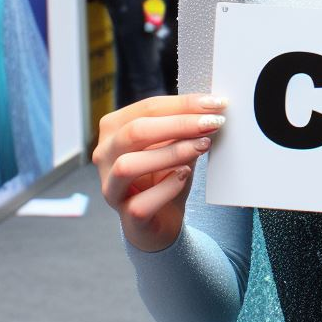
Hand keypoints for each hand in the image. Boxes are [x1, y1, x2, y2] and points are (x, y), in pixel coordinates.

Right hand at [92, 93, 227, 252]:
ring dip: (171, 153)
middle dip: (179, 124)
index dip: (184, 103)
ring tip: (202, 146)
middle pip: (135, 131)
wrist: (163, 218)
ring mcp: (111, 188)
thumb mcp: (177, 144)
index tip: (216, 103)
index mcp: (114, 128)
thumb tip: (212, 109)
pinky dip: (167, 187)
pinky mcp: (126, 217)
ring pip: (128, 166)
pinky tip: (185, 175)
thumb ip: (185, 127)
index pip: (147, 108)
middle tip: (212, 123)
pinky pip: (141, 203)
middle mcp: (104, 156)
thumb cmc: (167, 174)